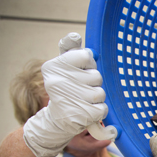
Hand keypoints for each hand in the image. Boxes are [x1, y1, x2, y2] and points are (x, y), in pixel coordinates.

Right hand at [23, 33, 110, 156]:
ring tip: (84, 102)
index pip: (86, 56)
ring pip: (100, 93)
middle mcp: (58, 82)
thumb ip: (70, 51)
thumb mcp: (63, 69)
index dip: (89, 65)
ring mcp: (69, 99)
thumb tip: (74, 35)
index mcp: (54, 67)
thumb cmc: (65, 90)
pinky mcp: (80, 116)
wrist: (57, 121)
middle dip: (93, 84)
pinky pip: (103, 109)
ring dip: (97, 99)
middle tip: (81, 90)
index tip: (80, 72)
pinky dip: (99, 112)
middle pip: (96, 76)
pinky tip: (87, 112)